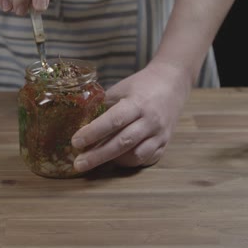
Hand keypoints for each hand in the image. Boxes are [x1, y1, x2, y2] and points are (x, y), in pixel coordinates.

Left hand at [71, 62, 191, 171]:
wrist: (172, 82)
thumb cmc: (141, 85)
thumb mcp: (121, 89)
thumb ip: (103, 106)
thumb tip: (79, 122)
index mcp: (137, 103)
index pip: (114, 120)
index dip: (93, 132)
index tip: (75, 142)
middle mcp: (150, 121)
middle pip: (122, 143)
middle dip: (98, 156)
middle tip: (78, 164)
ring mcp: (160, 134)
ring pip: (136, 155)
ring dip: (114, 161)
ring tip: (96, 160)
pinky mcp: (165, 143)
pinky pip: (147, 159)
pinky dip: (130, 162)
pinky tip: (117, 160)